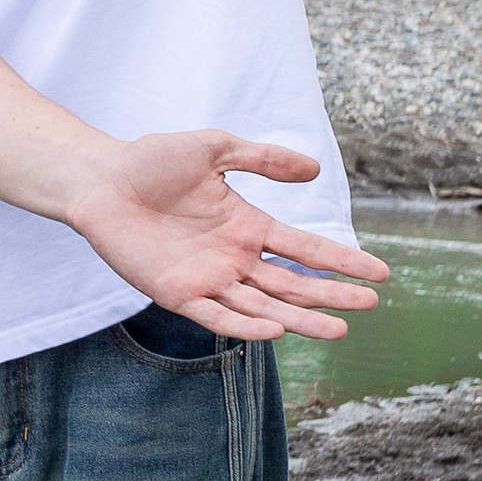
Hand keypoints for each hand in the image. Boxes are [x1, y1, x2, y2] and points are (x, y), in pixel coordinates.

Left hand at [74, 135, 388, 341]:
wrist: (100, 179)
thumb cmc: (152, 161)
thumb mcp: (215, 149)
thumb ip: (262, 159)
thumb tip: (315, 169)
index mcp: (248, 226)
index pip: (305, 249)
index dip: (342, 261)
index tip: (381, 274)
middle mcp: (234, 258)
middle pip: (293, 284)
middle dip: (332, 295)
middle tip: (371, 305)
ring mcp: (208, 279)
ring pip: (264, 307)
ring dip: (300, 319)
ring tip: (340, 330)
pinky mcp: (176, 293)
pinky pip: (217, 317)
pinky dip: (246, 327)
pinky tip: (277, 331)